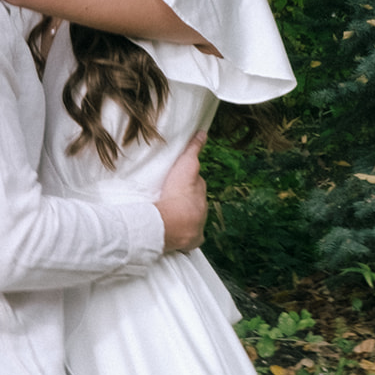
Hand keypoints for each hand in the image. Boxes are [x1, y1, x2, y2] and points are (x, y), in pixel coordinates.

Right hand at [155, 130, 207, 252]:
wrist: (171, 222)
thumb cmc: (177, 194)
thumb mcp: (185, 166)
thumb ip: (193, 150)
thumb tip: (203, 133)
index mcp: (200, 192)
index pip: (197, 185)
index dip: (189, 182)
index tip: (180, 181)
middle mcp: (203, 209)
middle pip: (196, 202)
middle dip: (188, 200)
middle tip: (173, 198)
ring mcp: (198, 226)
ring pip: (194, 219)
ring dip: (185, 217)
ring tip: (172, 215)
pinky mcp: (192, 240)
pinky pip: (191, 239)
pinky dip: (186, 237)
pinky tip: (178, 235)